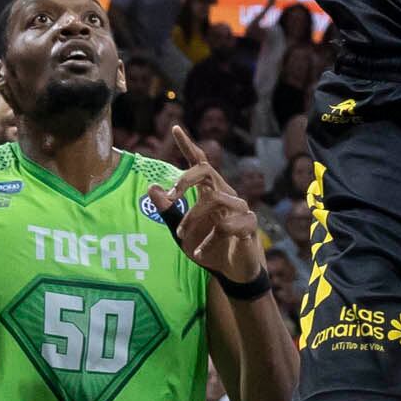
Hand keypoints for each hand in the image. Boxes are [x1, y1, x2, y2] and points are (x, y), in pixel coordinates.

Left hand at [155, 130, 266, 285]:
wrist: (232, 272)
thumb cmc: (209, 246)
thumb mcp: (181, 230)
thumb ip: (168, 210)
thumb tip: (151, 187)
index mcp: (210, 191)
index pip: (200, 162)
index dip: (188, 145)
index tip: (174, 128)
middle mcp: (226, 194)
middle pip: (206, 170)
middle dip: (185, 179)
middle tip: (170, 196)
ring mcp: (240, 208)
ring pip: (213, 199)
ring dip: (192, 218)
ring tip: (182, 236)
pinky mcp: (249, 225)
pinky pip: (225, 226)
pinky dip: (208, 241)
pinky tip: (200, 254)